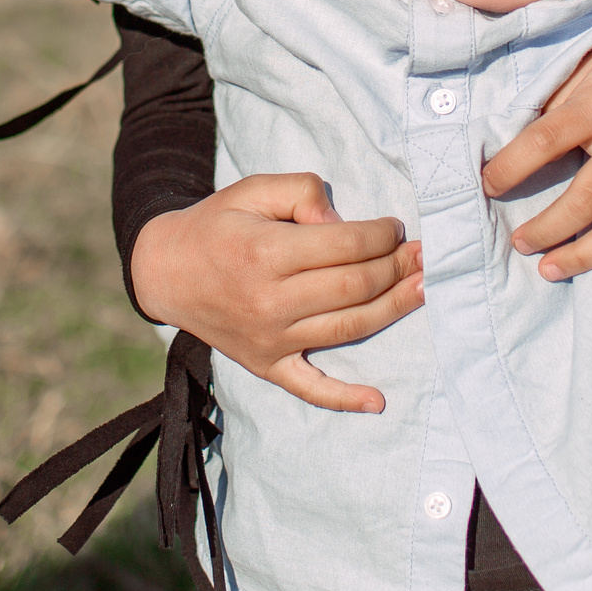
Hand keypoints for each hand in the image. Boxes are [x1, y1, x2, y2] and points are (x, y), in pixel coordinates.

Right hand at [129, 172, 423, 413]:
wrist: (166, 272)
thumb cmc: (218, 224)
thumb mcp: (252, 189)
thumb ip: (301, 194)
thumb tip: (342, 223)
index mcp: (266, 252)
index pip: (345, 245)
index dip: (381, 235)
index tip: (396, 227)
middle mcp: (270, 301)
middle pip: (354, 287)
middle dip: (398, 268)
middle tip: (425, 255)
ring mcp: (270, 339)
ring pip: (347, 329)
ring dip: (393, 310)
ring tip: (424, 290)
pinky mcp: (267, 365)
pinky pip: (310, 388)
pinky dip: (345, 398)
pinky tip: (378, 401)